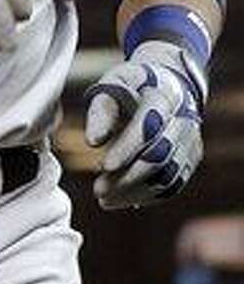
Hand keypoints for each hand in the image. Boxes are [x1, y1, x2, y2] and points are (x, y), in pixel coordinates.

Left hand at [85, 40, 203, 209]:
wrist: (165, 84)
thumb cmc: (131, 86)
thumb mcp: (112, 84)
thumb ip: (101, 110)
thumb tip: (93, 141)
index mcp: (165, 95)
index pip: (149, 126)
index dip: (127, 148)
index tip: (103, 166)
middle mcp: (185, 120)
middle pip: (161, 156)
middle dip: (128, 177)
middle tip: (98, 191)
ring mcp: (191, 141)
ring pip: (169, 176)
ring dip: (136, 192)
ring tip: (104, 199)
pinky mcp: (191, 158)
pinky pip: (174, 184)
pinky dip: (148, 196)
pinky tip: (123, 199)